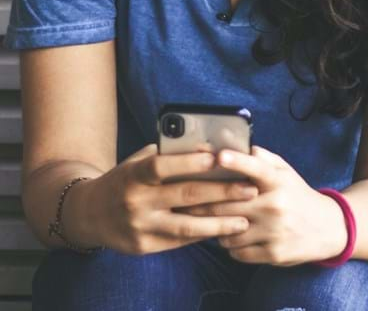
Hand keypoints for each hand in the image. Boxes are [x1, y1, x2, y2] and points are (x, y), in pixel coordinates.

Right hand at [84, 143, 258, 255]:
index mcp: (133, 175)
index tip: (218, 158)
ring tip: (244, 219)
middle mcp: (136, 202)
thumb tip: (206, 148)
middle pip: (183, 196)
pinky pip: (179, 241)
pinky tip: (223, 229)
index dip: (189, 162)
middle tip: (249, 189)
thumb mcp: (137, 162)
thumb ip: (166, 156)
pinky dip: (203, 235)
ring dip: (219, 223)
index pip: (162, 166)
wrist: (90, 214)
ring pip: (186, 227)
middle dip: (221, 192)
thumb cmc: (124, 180)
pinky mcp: (144, 247)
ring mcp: (140, 227)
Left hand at [177, 145, 347, 266]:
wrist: (328, 228)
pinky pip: (237, 250)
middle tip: (183, 200)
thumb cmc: (297, 194)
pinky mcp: (274, 254)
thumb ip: (262, 158)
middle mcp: (276, 205)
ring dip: (215, 226)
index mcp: (278, 181)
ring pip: (227, 230)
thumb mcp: (285, 171)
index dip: (237, 162)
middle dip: (201, 202)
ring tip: (212, 220)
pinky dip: (229, 244)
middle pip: (228, 203)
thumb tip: (237, 145)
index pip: (256, 168)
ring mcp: (275, 231)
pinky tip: (232, 235)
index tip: (219, 156)